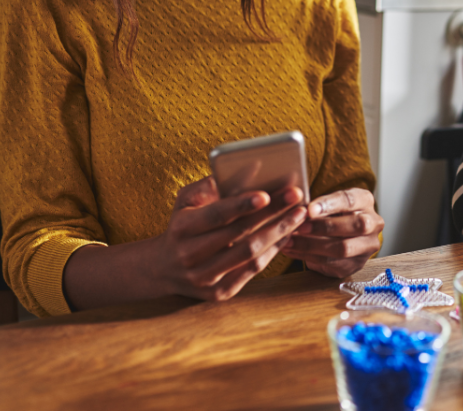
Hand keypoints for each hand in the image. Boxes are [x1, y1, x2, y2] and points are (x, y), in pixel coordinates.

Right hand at [153, 177, 307, 301]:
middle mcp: (190, 255)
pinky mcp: (217, 293)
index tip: (266, 194)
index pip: (216, 215)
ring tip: (299, 214)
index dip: (241, 205)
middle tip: (296, 196)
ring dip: (278, 232)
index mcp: (182, 228)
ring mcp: (204, 277)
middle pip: (239, 234)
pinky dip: (272, 251)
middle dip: (272, 213)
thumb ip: (210, 186)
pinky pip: (252, 270)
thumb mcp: (186, 201)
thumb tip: (243, 171)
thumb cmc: (183, 225)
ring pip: (249, 254)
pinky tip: (287, 234)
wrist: (163, 268)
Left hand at [285, 188, 383, 277]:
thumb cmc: (329, 214)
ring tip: (291, 241)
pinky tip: (293, 251)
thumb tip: (299, 211)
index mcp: (365, 201)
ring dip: (314, 245)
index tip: (309, 209)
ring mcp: (368, 246)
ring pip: (344, 247)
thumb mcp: (327, 204)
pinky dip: (309, 257)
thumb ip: (317, 206)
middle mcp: (373, 223)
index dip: (330, 204)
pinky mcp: (356, 264)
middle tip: (301, 227)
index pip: (351, 200)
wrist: (337, 236)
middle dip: (325, 227)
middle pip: (356, 225)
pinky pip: (333, 262)